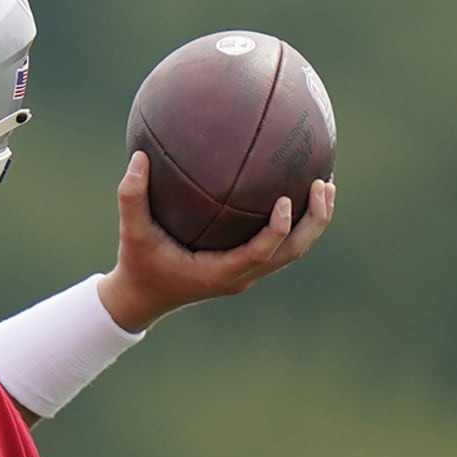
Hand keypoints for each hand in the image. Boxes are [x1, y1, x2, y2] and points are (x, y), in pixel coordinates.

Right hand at [98, 151, 335, 331]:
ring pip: (292, 252)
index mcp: (218, 272)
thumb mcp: (131, 232)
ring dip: (312, 223)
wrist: (141, 299)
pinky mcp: (244, 268)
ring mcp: (245, 274)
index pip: (260, 253)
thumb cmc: (138, 264)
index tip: (286, 199)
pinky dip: (295, 225)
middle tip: (324, 185)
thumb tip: (139, 157)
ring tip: (325, 187)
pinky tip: (296, 195)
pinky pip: (279, 247)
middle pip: (292, 253)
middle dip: (314, 222)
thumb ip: (132, 197)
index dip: (278, 229)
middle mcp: (239, 276)